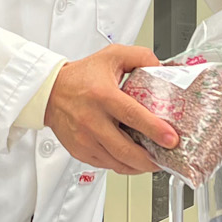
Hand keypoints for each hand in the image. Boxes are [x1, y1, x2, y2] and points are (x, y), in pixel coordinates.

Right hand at [43, 44, 179, 173]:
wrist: (50, 92)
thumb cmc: (81, 76)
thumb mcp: (112, 56)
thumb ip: (140, 57)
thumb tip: (161, 68)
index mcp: (102, 96)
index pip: (132, 115)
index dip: (154, 129)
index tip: (171, 139)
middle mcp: (92, 120)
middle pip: (125, 149)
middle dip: (150, 159)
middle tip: (166, 158)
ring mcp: (85, 139)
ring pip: (117, 162)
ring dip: (139, 166)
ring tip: (154, 161)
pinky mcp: (80, 151)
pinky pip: (107, 165)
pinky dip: (124, 165)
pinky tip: (133, 159)